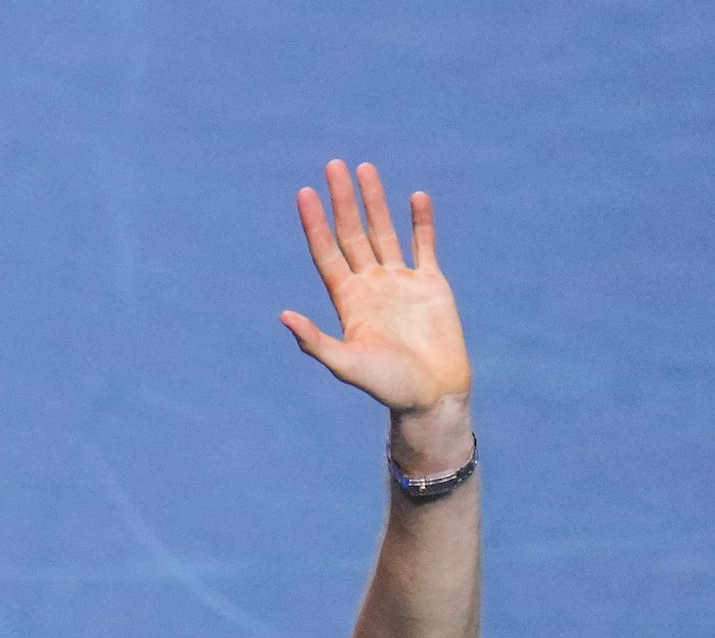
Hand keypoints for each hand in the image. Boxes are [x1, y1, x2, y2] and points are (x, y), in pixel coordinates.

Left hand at [280, 160, 469, 414]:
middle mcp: (370, 285)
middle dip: (342, 200)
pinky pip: (424, 245)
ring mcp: (400, 282)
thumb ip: (314, 341)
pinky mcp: (431, 285)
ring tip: (364, 168)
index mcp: (347, 300)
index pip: (327, 252)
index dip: (315, 223)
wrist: (432, 396)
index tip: (305, 193)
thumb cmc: (387, 386)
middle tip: (332, 165)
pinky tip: (415, 196)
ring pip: (384, 231)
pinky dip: (421, 221)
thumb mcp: (345, 364)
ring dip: (374, 201)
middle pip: (352, 233)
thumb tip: (282, 316)